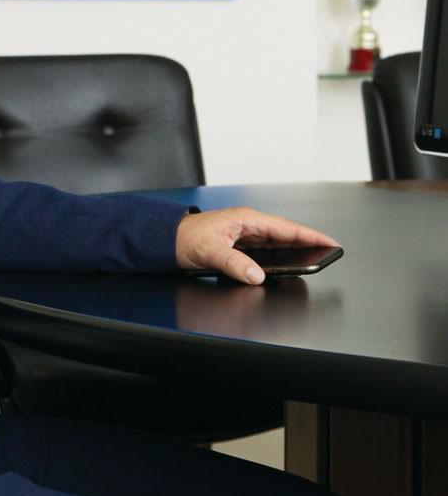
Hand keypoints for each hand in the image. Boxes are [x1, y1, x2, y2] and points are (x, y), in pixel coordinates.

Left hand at [175, 207, 339, 284]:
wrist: (166, 239)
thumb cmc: (185, 237)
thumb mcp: (210, 251)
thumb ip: (234, 263)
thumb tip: (257, 275)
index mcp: (246, 219)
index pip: (285, 228)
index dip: (309, 235)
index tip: (329, 241)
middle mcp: (248, 225)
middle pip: (286, 235)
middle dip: (308, 243)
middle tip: (329, 253)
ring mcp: (245, 235)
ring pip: (277, 244)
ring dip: (295, 251)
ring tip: (314, 260)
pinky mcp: (240, 245)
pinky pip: (267, 251)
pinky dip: (280, 258)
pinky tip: (288, 266)